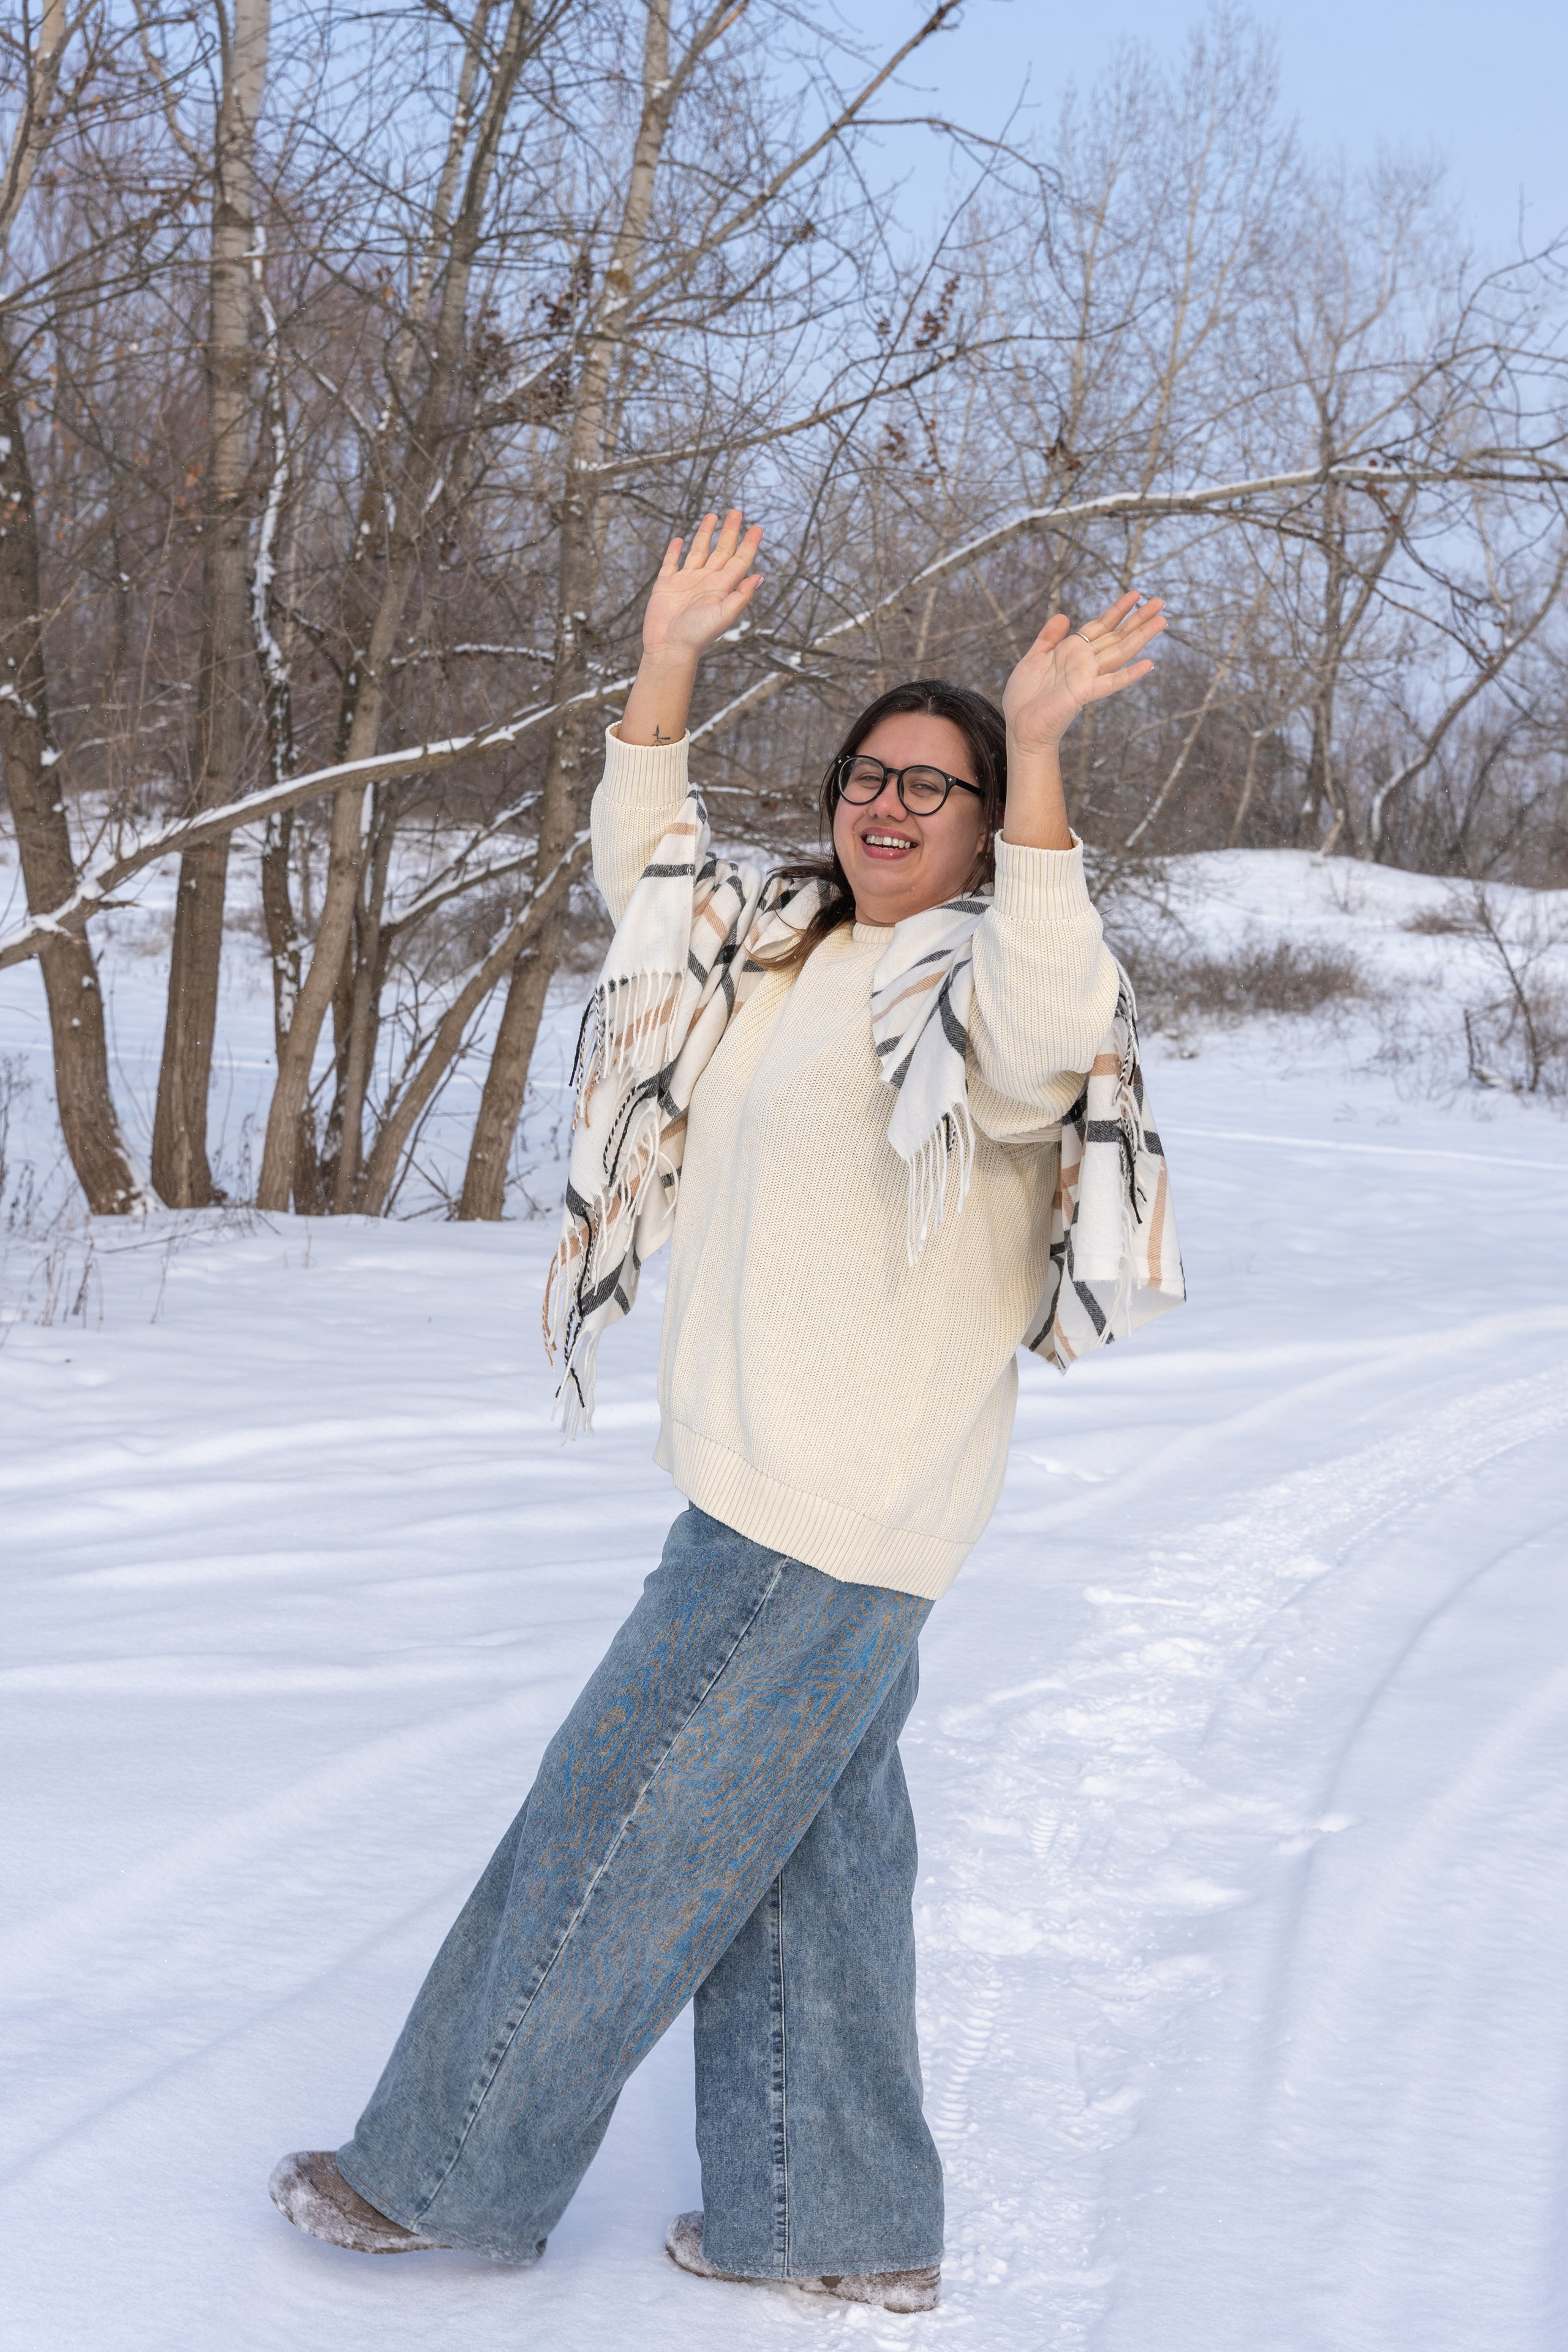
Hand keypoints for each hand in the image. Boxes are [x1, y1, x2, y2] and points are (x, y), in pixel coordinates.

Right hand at [641, 508, 764, 660]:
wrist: (670, 648)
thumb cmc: (698, 636)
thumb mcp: (724, 615)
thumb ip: (741, 596)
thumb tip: (760, 576)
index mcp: (721, 587)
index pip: (739, 560)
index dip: (748, 544)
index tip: (757, 527)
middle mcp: (705, 581)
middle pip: (720, 550)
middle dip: (728, 531)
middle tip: (736, 511)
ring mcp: (686, 582)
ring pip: (698, 551)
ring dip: (705, 534)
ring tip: (712, 516)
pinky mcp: (666, 585)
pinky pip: (671, 563)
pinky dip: (675, 551)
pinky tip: (680, 540)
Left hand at [1003, 591, 1165, 753]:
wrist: (1020, 727)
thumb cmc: (1025, 697)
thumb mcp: (1034, 659)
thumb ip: (1048, 638)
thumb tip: (1063, 616)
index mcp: (1073, 651)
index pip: (1101, 625)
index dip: (1118, 610)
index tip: (1136, 594)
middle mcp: (1085, 661)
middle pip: (1117, 635)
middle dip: (1138, 618)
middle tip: (1160, 602)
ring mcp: (1086, 677)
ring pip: (1119, 652)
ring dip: (1141, 636)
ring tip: (1162, 621)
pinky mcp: (1083, 693)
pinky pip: (1110, 683)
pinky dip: (1128, 675)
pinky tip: (1148, 664)